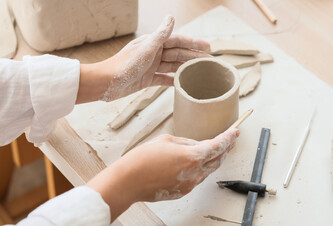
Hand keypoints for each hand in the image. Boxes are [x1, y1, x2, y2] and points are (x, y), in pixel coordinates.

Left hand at [77, 15, 210, 102]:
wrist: (106, 83)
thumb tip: (171, 17)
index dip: (193, 43)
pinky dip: (174, 81)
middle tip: (210, 61)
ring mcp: (151, 67)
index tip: (208, 46)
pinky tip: (184, 83)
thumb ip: (160, 35)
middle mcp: (154, 54)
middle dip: (194, 57)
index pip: (178, 41)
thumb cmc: (123, 65)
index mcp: (153, 44)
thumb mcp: (145, 49)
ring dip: (186, 68)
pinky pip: (164, 79)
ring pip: (173, 66)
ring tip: (201, 72)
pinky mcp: (147, 79)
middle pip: (178, 54)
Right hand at [86, 128, 239, 220]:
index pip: (218, 146)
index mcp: (192, 157)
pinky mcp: (182, 191)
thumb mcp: (166, 140)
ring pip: (208, 170)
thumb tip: (197, 145)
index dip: (229, 138)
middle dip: (225, 149)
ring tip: (212, 150)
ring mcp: (189, 184)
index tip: (236, 132)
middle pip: (217, 160)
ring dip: (212, 160)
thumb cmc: (143, 159)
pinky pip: (196, 178)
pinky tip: (193, 163)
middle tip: (229, 140)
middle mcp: (194, 173)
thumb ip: (186, 142)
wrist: (128, 181)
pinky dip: (199, 169)